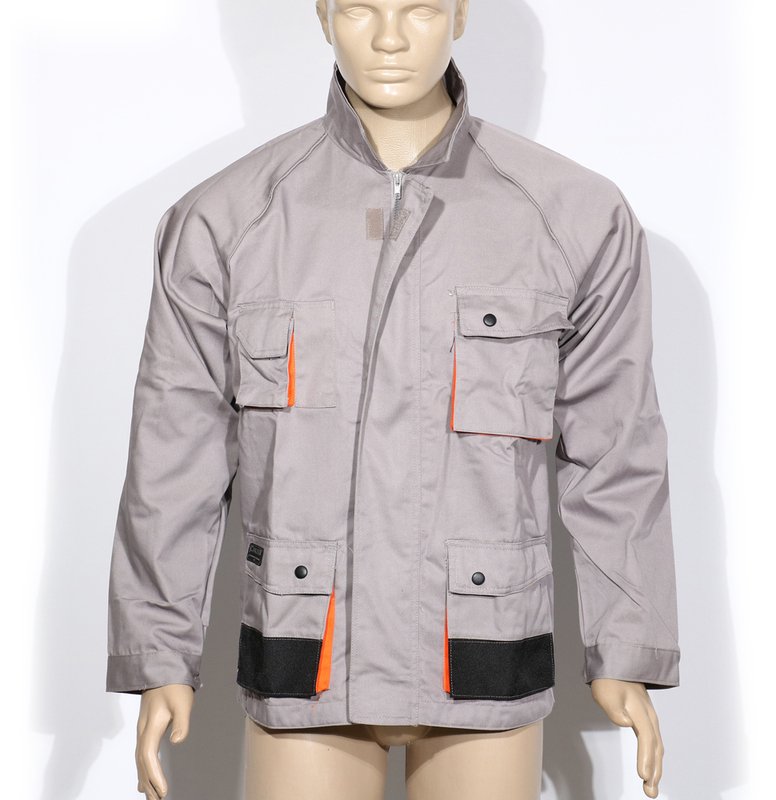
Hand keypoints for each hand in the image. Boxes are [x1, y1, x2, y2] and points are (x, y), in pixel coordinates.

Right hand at [135, 684, 193, 798]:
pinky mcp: (147, 727)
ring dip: (145, 778)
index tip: (162, 790)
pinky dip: (144, 769)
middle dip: (149, 782)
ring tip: (152, 797)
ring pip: (140, 759)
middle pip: (141, 762)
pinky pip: (142, 753)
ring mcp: (143, 729)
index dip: (153, 774)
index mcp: (150, 725)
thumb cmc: (174, 685)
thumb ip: (181, 722)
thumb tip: (177, 741)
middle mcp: (143, 730)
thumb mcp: (182, 701)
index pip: (147, 755)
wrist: (162, 668)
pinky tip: (145, 781)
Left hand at [590, 678, 663, 797]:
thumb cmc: (609, 679)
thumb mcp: (606, 692)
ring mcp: (649, 718)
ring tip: (651, 788)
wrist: (617, 663)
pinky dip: (654, 759)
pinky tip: (651, 770)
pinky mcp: (645, 720)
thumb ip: (615, 709)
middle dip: (654, 770)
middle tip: (650, 792)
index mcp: (640, 710)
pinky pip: (653, 743)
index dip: (646, 757)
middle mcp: (649, 716)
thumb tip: (626, 722)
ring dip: (656, 768)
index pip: (646, 737)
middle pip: (655, 747)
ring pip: (657, 747)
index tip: (642, 775)